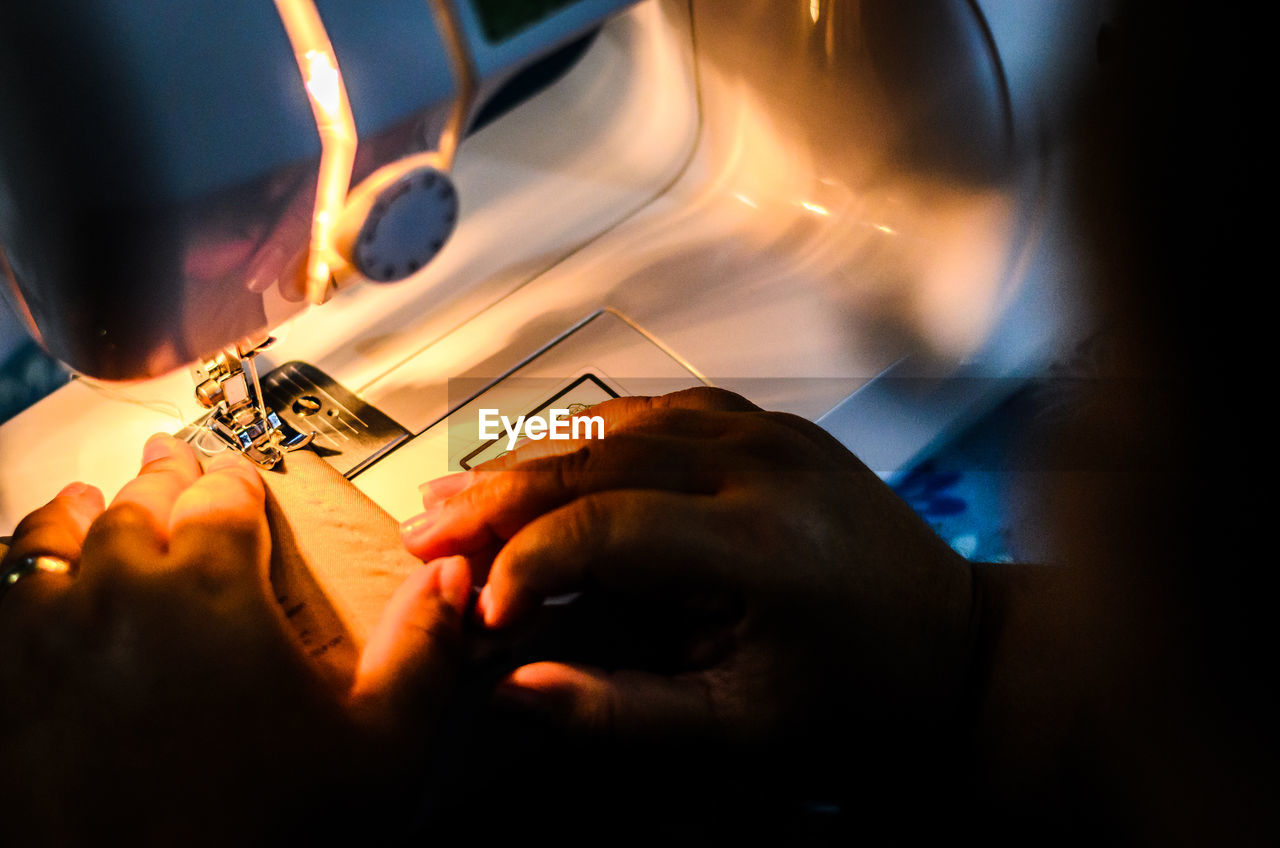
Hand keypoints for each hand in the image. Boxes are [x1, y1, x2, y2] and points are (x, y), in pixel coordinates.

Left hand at [0, 435, 469, 842]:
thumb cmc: (263, 836)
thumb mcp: (378, 746)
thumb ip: (424, 650)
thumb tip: (452, 577)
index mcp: (214, 586)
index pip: (223, 497)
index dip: (235, 480)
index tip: (239, 478)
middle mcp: (120, 591)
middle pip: (138, 504)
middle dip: (163, 481)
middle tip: (173, 466)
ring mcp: (45, 637)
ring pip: (52, 539)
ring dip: (79, 513)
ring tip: (87, 502)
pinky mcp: (2, 688)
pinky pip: (3, 596)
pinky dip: (21, 570)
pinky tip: (33, 579)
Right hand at [401, 388, 973, 769]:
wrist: (959, 654)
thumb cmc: (859, 704)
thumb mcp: (742, 736)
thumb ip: (621, 715)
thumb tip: (513, 686)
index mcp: (763, 545)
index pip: (604, 526)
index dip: (523, 561)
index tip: (480, 608)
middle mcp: (766, 467)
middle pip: (599, 457)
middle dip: (501, 495)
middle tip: (425, 527)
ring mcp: (774, 435)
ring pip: (622, 422)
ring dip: (536, 457)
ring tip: (463, 492)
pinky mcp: (776, 428)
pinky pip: (665, 411)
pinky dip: (596, 435)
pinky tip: (551, 459)